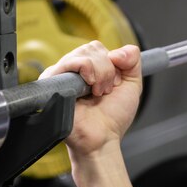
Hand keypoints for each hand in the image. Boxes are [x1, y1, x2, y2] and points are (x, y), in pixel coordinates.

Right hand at [39, 41, 141, 156]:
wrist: (102, 139)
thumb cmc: (112, 118)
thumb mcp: (132, 85)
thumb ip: (133, 61)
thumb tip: (119, 50)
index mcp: (88, 69)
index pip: (98, 48)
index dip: (112, 64)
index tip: (114, 85)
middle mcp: (73, 70)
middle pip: (92, 48)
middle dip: (107, 70)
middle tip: (104, 92)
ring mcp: (62, 74)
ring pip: (84, 53)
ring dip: (99, 74)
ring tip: (96, 93)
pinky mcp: (53, 81)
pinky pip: (72, 61)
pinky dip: (87, 70)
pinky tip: (89, 89)